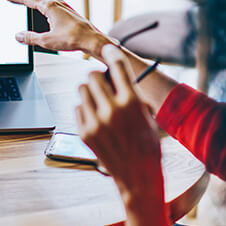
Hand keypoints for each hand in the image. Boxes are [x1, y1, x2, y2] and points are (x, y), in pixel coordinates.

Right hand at [5, 0, 110, 55]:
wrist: (91, 39)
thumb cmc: (73, 38)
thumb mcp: (46, 40)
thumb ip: (30, 38)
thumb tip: (19, 36)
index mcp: (50, 7)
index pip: (28, 0)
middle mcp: (57, 3)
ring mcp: (64, 7)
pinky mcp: (68, 12)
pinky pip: (54, 0)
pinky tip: (45, 2)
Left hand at [76, 45, 163, 208]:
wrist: (138, 175)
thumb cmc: (147, 144)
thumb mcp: (147, 115)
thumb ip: (131, 93)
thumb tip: (115, 73)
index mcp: (132, 103)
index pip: (117, 67)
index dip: (112, 54)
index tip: (109, 50)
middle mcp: (111, 111)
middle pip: (92, 76)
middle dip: (98, 76)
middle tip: (104, 83)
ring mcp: (95, 123)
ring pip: (82, 90)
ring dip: (90, 91)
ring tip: (101, 102)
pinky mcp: (85, 133)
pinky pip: (78, 108)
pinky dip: (86, 109)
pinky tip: (97, 118)